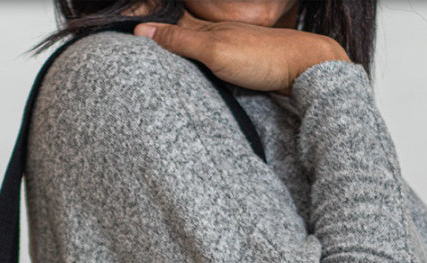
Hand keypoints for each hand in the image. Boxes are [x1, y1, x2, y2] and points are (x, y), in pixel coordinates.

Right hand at [132, 10, 349, 95]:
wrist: (304, 68)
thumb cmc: (262, 59)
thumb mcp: (215, 50)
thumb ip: (180, 41)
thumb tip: (141, 31)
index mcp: (206, 29)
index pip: (168, 25)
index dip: (147, 28)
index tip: (123, 33)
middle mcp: (215, 36)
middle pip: (179, 35)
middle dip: (158, 38)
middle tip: (132, 44)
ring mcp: (228, 50)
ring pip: (194, 49)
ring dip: (176, 52)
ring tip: (153, 57)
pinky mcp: (239, 66)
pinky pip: (208, 63)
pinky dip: (194, 65)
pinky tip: (191, 72)